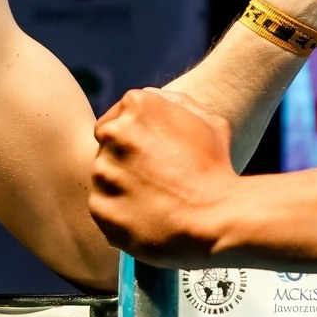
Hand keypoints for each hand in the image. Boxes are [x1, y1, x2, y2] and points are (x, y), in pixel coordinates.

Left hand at [90, 88, 237, 265]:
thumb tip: (150, 98)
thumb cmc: (217, 167)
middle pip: (108, 145)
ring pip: (105, 176)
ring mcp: (103, 170)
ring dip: (123, 185)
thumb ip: (176, 103)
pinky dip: (120, 212)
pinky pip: (104, 206)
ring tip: (156, 199)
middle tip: (156, 178)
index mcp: (137, 105)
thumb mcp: (208, 121)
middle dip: (127, 159)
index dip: (138, 138)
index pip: (118, 118)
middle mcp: (114, 132)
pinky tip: (148, 216)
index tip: (157, 154)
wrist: (216, 218)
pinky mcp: (99, 205)